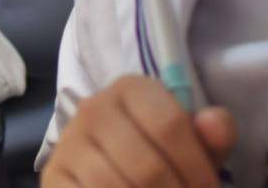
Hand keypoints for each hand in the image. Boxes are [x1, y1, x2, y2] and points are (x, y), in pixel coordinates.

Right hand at [41, 74, 235, 187]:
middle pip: (148, 166)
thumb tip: (214, 124)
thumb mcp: (192, 144)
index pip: (169, 125)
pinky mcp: (53, 176)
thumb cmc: (160, 153)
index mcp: (131, 89)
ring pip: (116, 187)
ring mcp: (70, 144)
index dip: (197, 167)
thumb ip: (214, 133)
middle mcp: (94, 109)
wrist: (107, 168)